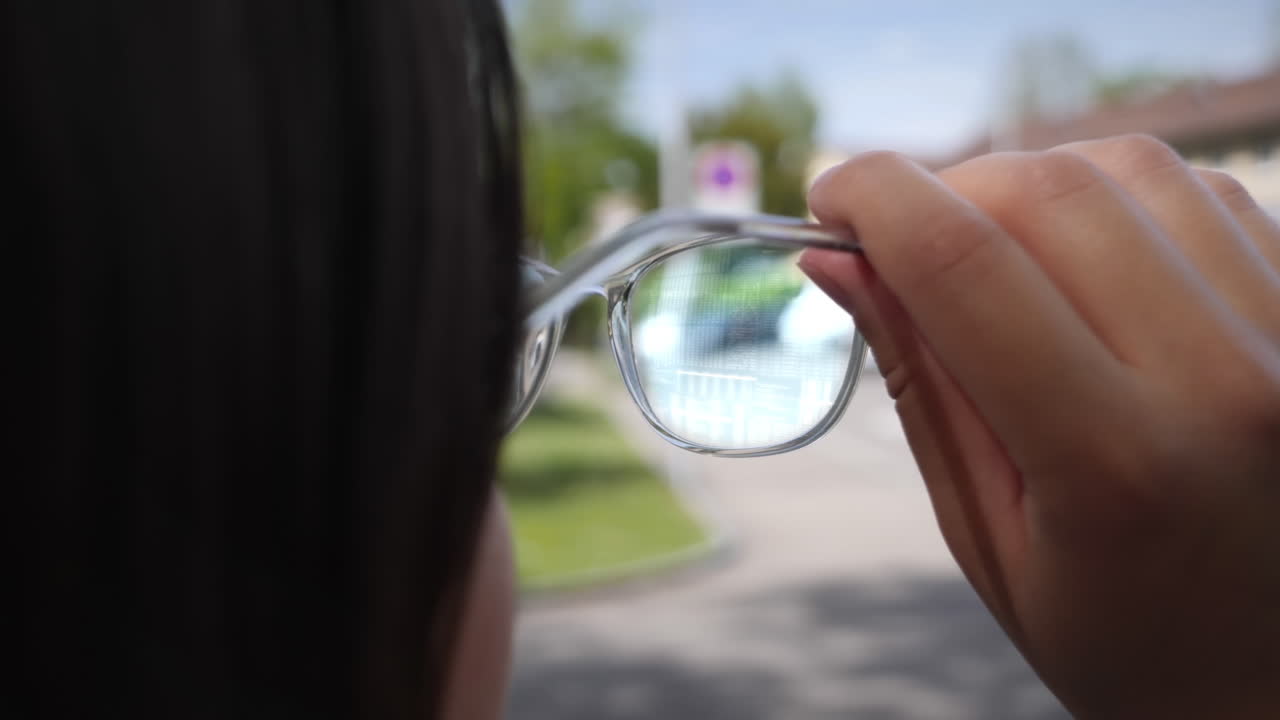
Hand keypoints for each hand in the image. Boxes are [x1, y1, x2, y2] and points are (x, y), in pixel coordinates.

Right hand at [800, 135, 1279, 717]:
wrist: (1277, 681)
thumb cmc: (1122, 637)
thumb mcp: (988, 536)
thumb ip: (918, 384)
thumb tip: (836, 261)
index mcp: (1114, 464)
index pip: (963, 266)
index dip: (874, 199)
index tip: (826, 196)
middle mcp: (1222, 382)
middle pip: (1046, 192)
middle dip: (943, 190)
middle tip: (899, 238)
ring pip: (1128, 169)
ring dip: (1028, 185)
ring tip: (992, 251)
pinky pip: (1203, 193)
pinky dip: (1114, 199)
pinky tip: (1079, 257)